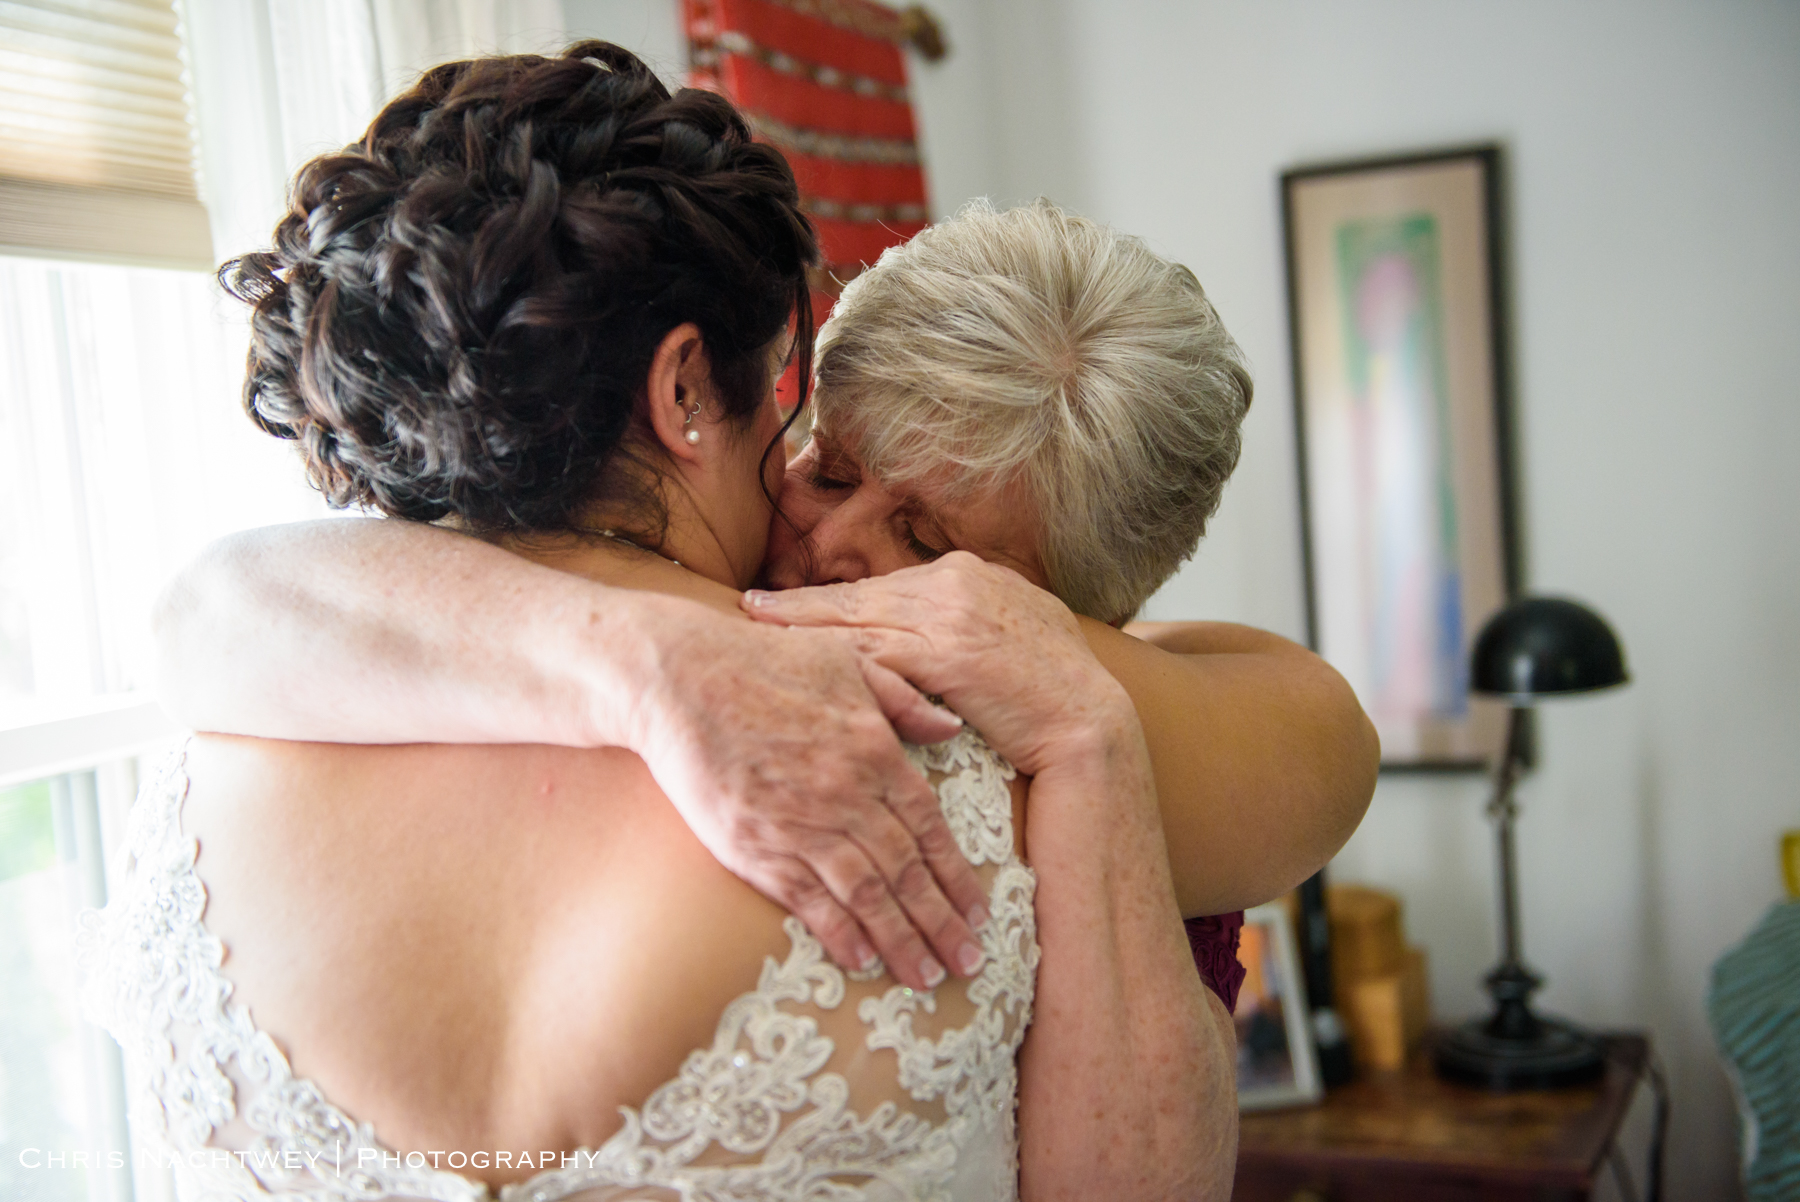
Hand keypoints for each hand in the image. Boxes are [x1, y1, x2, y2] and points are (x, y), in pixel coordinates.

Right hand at [623, 606, 990, 990]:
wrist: (680, 679)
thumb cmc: (762, 662)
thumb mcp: (846, 661)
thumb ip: (902, 700)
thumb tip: (949, 728)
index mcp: (875, 751)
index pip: (929, 827)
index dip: (956, 875)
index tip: (979, 911)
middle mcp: (846, 795)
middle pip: (906, 872)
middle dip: (941, 922)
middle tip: (969, 962)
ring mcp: (800, 825)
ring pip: (865, 895)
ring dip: (900, 940)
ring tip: (926, 976)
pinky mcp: (754, 846)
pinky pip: (807, 900)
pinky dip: (838, 932)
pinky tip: (862, 958)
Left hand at [741, 552, 1135, 776]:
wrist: (1092, 725)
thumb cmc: (1056, 696)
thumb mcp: (1016, 637)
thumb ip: (973, 626)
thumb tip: (937, 635)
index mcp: (971, 576)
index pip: (887, 588)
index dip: (839, 600)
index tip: (799, 604)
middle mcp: (957, 582)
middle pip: (861, 595)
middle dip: (803, 604)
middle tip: (751, 607)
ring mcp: (951, 614)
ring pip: (857, 618)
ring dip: (800, 625)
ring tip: (755, 628)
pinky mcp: (947, 652)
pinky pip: (874, 653)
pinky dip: (829, 657)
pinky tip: (794, 662)